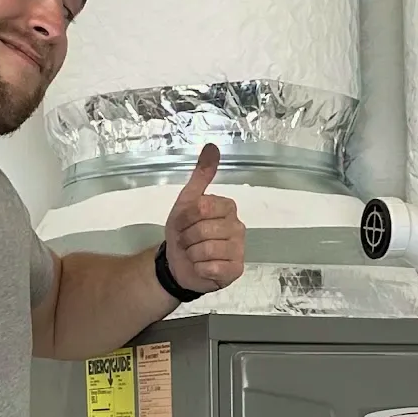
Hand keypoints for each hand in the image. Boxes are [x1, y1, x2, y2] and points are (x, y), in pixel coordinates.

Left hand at [163, 145, 244, 295]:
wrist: (178, 264)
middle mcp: (238, 227)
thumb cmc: (184, 233)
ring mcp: (239, 250)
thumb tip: (212, 147)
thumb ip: (201, 176)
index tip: (184, 224)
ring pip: (207, 250)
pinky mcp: (236, 270)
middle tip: (188, 242)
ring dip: (192, 255)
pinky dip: (200, 269)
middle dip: (188, 238)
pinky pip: (212, 268)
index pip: (203, 208)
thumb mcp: (187, 202)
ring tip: (194, 254)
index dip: (186, 218)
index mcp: (228, 207)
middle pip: (204, 230)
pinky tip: (202, 267)